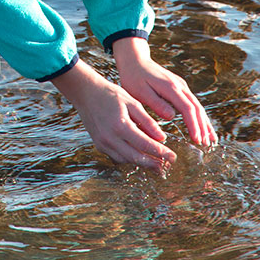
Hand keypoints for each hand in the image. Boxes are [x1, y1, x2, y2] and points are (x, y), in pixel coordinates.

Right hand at [52, 59, 175, 171]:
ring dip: (141, 163)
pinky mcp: (99, 144)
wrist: (86, 93)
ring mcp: (103, 143)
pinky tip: (138, 156)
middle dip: (153, 164)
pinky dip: (129, 158)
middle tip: (167, 167)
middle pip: (136, 157)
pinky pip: (117, 157)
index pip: (145, 145)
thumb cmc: (110, 94)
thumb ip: (147, 121)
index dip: (161, 153)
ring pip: (126, 160)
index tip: (173, 156)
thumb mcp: (132, 102)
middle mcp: (110, 138)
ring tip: (156, 164)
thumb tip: (162, 138)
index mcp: (120, 126)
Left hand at [113, 36, 217, 146]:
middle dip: (203, 127)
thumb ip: (156, 104)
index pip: (187, 109)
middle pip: (197, 108)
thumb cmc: (134, 77)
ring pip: (198, 105)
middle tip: (207, 144)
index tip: (197, 140)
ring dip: (205, 122)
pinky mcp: (180, 87)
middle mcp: (180, 85)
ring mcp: (181, 85)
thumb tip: (171, 117)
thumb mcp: (140, 92)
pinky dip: (200, 116)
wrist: (134, 59)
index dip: (193, 125)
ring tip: (211, 139)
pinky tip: (202, 125)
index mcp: (170, 87)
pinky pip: (193, 103)